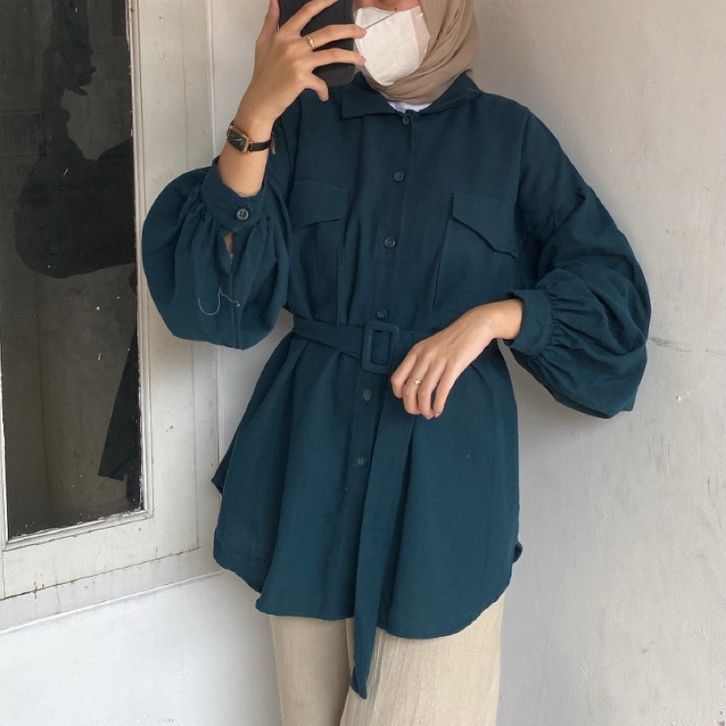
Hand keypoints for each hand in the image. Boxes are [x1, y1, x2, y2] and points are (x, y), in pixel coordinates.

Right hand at [241, 0, 366, 122]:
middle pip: (327, 32)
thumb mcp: (262, 44)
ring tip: (361, 59)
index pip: (307, 12)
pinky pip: (321, 83)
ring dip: (350, 56)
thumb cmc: (262, 73)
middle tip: (362, 31)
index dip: (324, 2)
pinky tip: (323, 96)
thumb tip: (274, 1)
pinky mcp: (302, 78)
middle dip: (348, 30)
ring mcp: (298, 61)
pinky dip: (324, 91)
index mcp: (284, 34)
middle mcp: (293, 44)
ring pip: (332, 54)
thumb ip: (270, 22)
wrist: (260, 100)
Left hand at [390, 298, 523, 418]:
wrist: (475, 326)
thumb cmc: (453, 338)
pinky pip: (441, 391)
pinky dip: (438, 404)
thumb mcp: (430, 346)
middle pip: (409, 389)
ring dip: (425, 408)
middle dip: (411, 406)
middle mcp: (424, 357)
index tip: (408, 400)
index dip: (399, 394)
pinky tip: (439, 410)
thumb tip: (414, 384)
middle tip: (418, 413)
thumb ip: (421, 361)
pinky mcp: (454, 366)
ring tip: (429, 414)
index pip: (397, 378)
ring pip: (424, 392)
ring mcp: (438, 361)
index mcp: (415, 352)